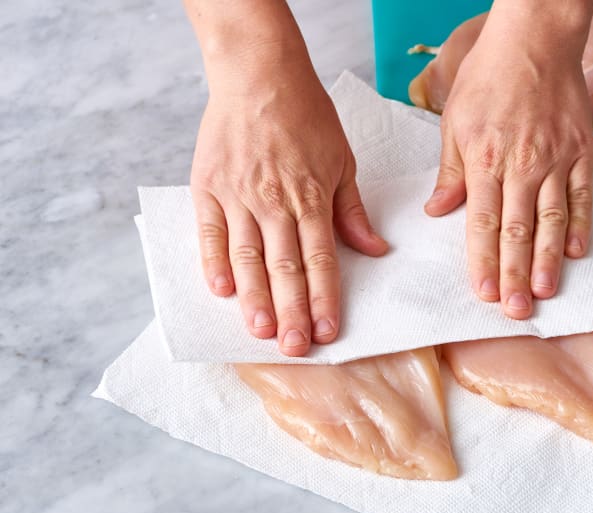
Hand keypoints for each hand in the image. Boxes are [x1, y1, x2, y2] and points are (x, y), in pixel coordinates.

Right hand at [190, 60, 386, 355]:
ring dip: (254, 299)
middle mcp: (274, 202)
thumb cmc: (306, 116)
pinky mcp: (208, 186)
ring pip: (247, 257)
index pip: (321, 260)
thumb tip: (374, 250)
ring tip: (260, 333)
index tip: (329, 332)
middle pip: (284, 267)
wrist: (259, 74)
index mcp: (311, 198)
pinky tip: (221, 292)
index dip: (325, 299)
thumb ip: (352, 210)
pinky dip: (213, 262)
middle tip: (295, 348)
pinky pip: (209, 232)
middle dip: (291, 312)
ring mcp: (238, 195)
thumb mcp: (342, 160)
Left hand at [424, 1, 592, 318]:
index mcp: (485, 160)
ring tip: (546, 293)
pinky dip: (581, 224)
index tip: (484, 294)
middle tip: (515, 311)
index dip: (482, 262)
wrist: (536, 39)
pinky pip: (582, 194)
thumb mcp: (455, 122)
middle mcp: (522, 165)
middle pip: (518, 231)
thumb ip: (452, 172)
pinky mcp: (582, 150)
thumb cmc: (489, 78)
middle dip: (515, 274)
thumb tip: (438, 211)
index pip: (482, 223)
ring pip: (551, 220)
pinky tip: (577, 252)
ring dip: (549, 261)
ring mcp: (556, 159)